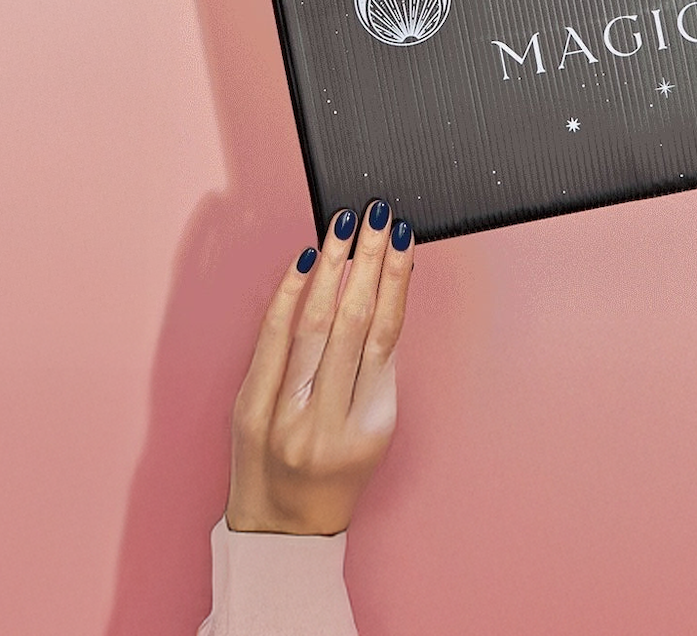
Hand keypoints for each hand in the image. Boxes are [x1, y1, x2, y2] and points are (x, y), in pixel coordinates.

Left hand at [225, 199, 415, 534]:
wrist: (281, 527)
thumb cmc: (338, 471)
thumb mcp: (376, 426)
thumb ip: (378, 363)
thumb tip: (386, 285)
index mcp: (370, 423)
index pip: (386, 333)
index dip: (395, 280)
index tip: (402, 238)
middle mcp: (326, 420)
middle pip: (352, 320)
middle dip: (367, 259)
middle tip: (376, 215)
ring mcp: (282, 414)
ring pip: (313, 324)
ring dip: (332, 265)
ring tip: (344, 225)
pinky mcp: (248, 407)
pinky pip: (271, 338)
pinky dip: (288, 294)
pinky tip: (305, 260)